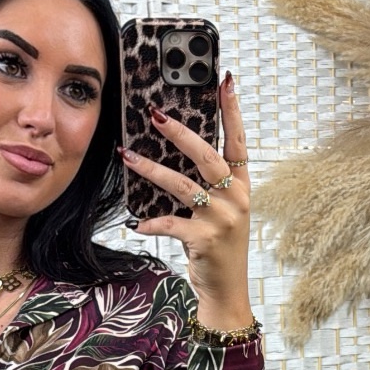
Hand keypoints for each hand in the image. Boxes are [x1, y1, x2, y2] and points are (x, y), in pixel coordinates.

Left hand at [120, 70, 253, 328]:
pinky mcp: (205, 240)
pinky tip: (138, 224)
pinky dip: (152, 223)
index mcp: (242, 186)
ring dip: (151, 169)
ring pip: (182, 185)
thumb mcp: (223, 211)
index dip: (232, 111)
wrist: (228, 289)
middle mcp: (236, 198)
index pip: (238, 141)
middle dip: (180, 133)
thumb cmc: (220, 246)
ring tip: (127, 155)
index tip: (225, 81)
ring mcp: (222, 219)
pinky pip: (171, 224)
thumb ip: (209, 184)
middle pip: (207, 156)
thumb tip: (179, 148)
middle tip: (155, 114)